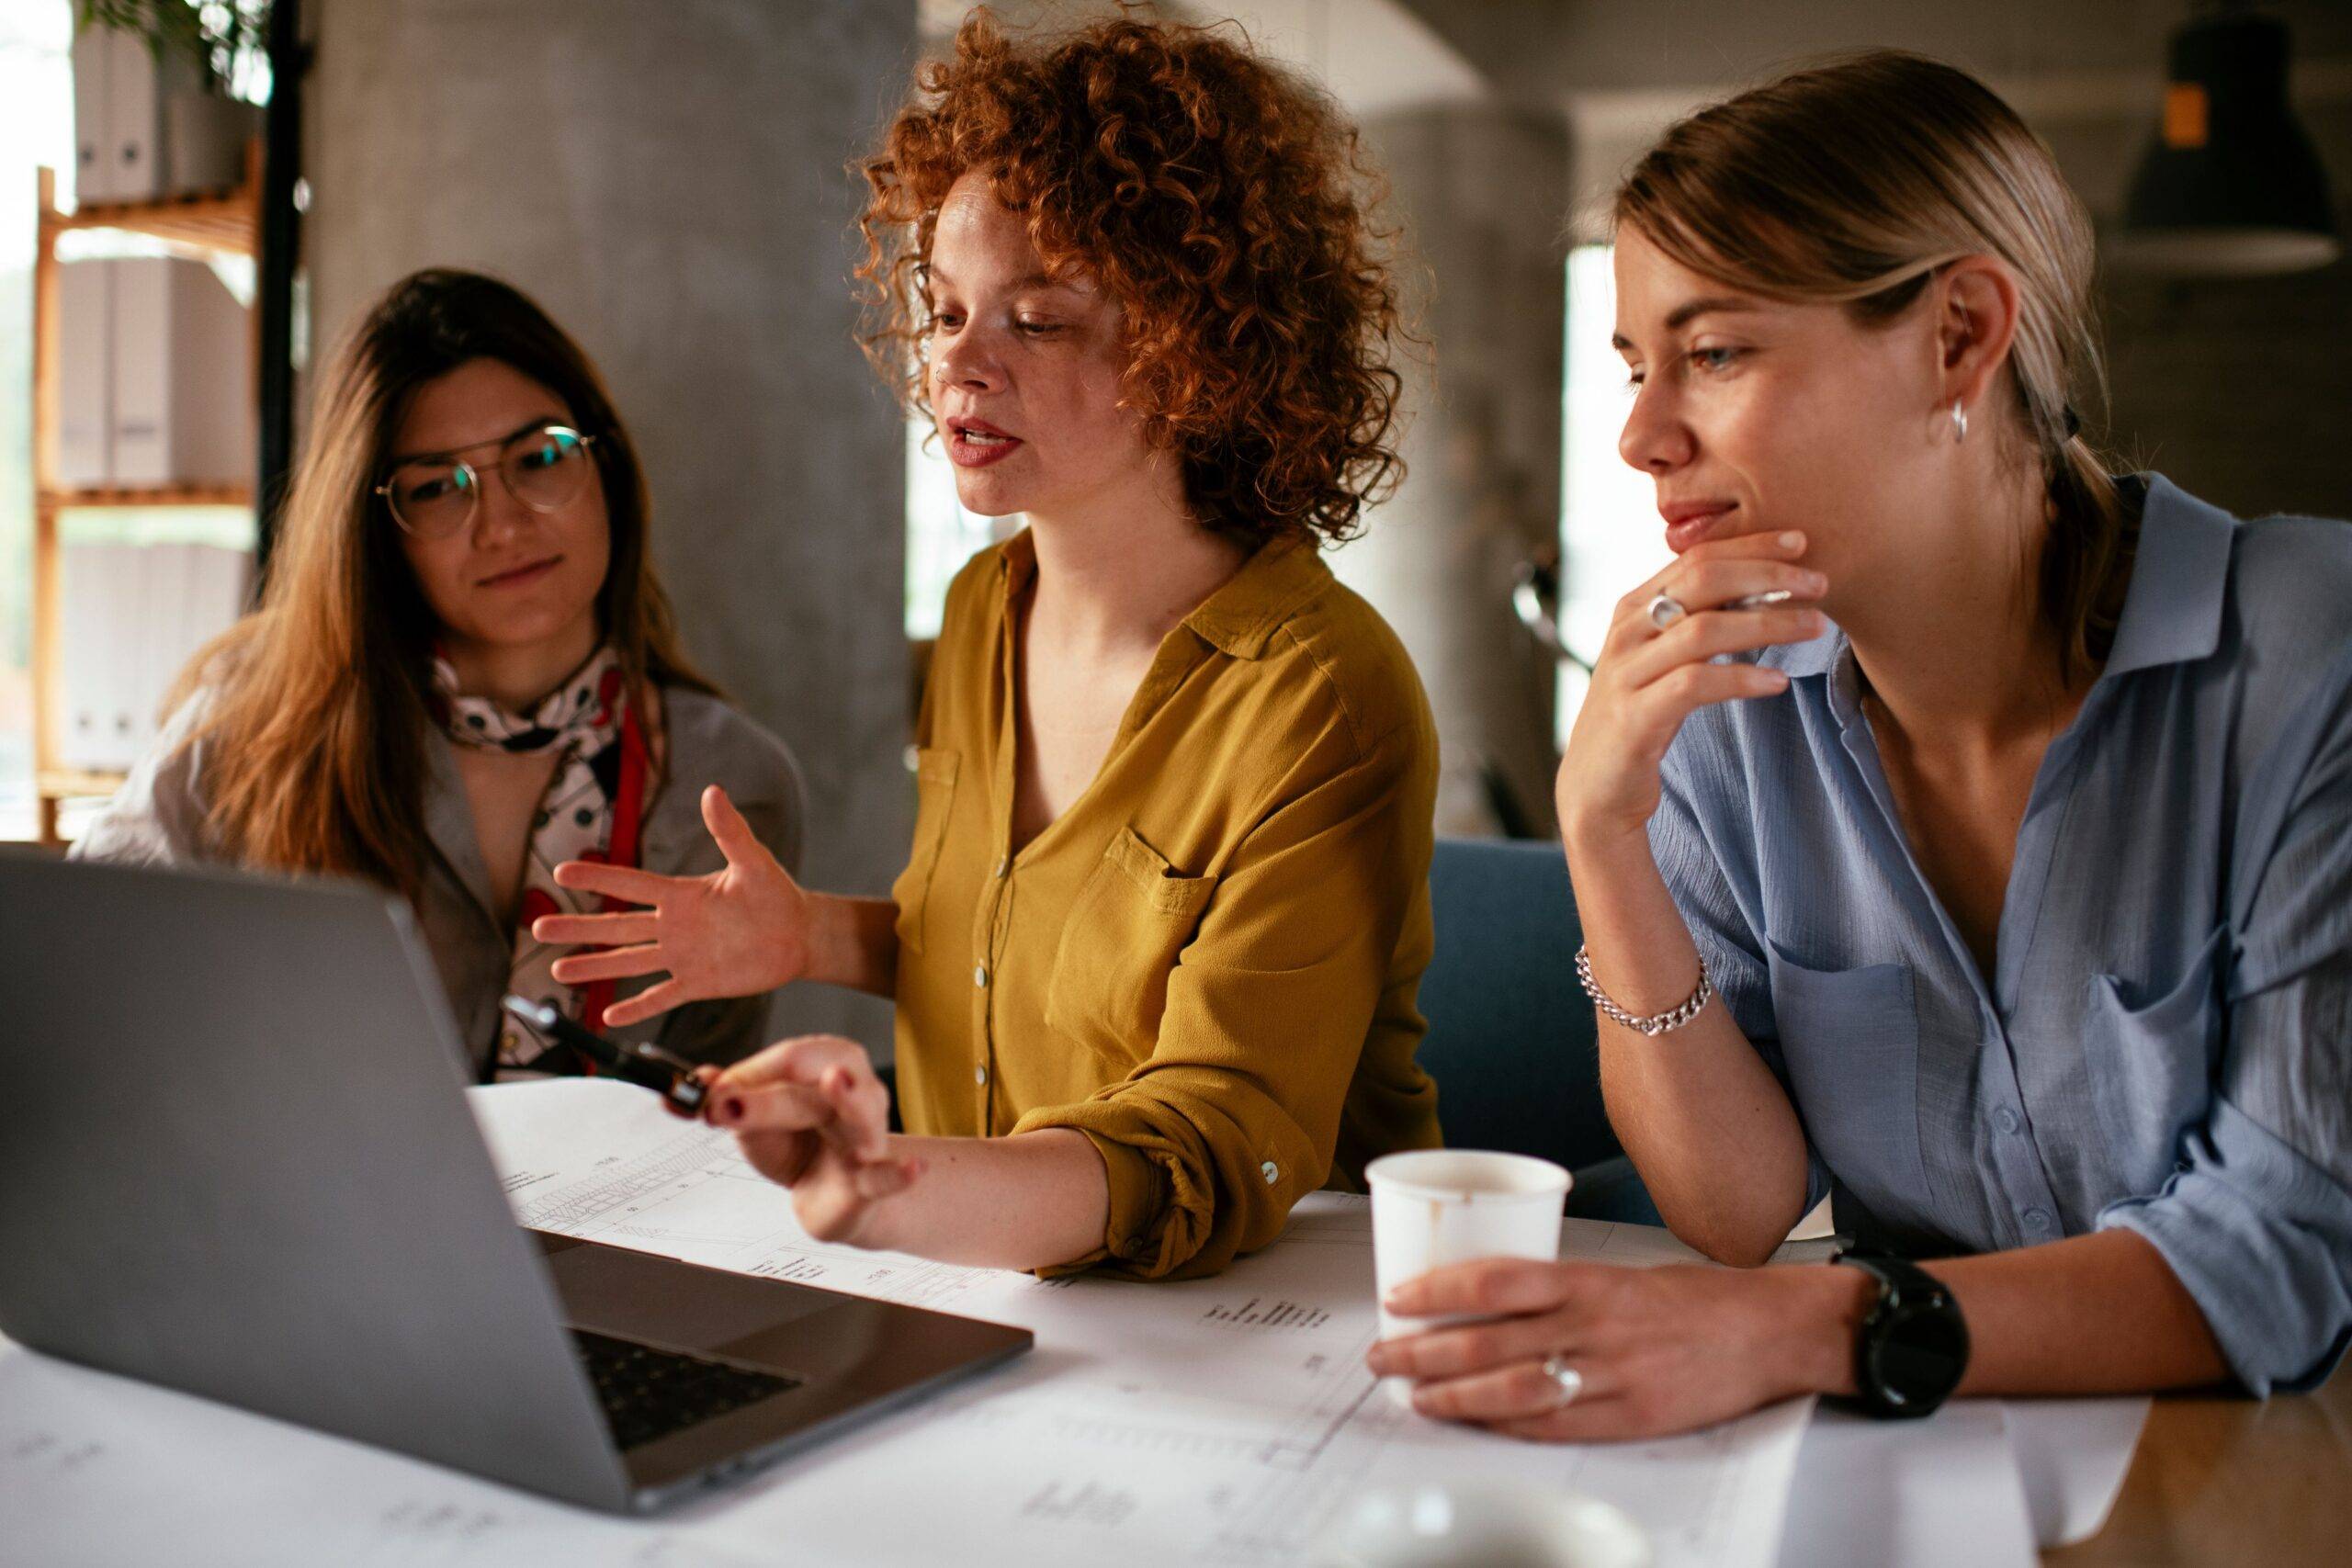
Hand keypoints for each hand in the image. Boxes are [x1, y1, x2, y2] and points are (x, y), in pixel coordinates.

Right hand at [533, 785, 807, 1027]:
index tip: (560, 871)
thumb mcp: (752, 861)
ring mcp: (682, 956)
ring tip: (558, 969)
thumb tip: (714, 791)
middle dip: (577, 927)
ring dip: (594, 966)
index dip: (598, 877)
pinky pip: (661, 996)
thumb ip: (729, 831)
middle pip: (616, 926)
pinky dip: (637, 1006)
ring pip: (629, 961)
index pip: (631, 884)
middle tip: (537, 929)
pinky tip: (608, 1015)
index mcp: (682, 894)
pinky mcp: (698, 983)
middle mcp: (674, 925)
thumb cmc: (776, 893)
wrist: (799, 934)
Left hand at [704, 1035, 922, 1244]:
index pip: (788, 1058)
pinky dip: (900, 1174)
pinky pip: (890, 1175)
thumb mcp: (752, 1122)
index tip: (708, 1098)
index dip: (746, 1076)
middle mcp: (856, 1089)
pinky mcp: (873, 1180)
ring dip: (848, 1100)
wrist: (828, 1196)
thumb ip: (720, 1103)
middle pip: (814, 1082)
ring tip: (837, 1085)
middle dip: (769, 1097)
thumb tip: (674, 1092)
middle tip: (724, 1107)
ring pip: (859, 1114)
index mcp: (827, 1062)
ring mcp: (868, 1133)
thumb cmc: (797, 1145)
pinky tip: (912, 1170)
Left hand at [1364, 1257, 1856, 1440]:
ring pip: (1510, 1388)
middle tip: (1382, 1355)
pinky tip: (1475, 1425)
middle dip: (1422, 1351)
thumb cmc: (1690, 1299)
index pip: (1493, 1280)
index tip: (1396, 1299)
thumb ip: (1557, 1288)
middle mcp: (1593, 1325)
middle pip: (1486, 1339)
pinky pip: (1552, 1426)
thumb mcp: (1619, 1273)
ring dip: (1452, 1396)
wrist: (1767, 1331)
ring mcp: (1610, 1376)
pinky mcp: (1629, 1418)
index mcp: (1588, 1279)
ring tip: (1414, 1396)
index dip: (1436, 1291)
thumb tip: (1483, 1299)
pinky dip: (1506, 1427)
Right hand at [1557, 532, 1825, 851]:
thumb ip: (1695, 622)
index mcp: (1634, 608)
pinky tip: (1777, 681)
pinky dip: (1740, 678)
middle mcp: (1627, 632)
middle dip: (1767, 575)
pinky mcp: (1634, 718)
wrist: (1595, 788)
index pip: (1696, 557)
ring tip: (1815, 627)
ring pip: (1703, 629)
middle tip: (1820, 583)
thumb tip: (1762, 588)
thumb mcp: (1662, 659)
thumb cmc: (1641, 717)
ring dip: (1767, 623)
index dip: (1751, 546)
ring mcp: (1626, 673)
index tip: (1801, 542)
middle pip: (1701, 581)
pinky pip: (1693, 685)